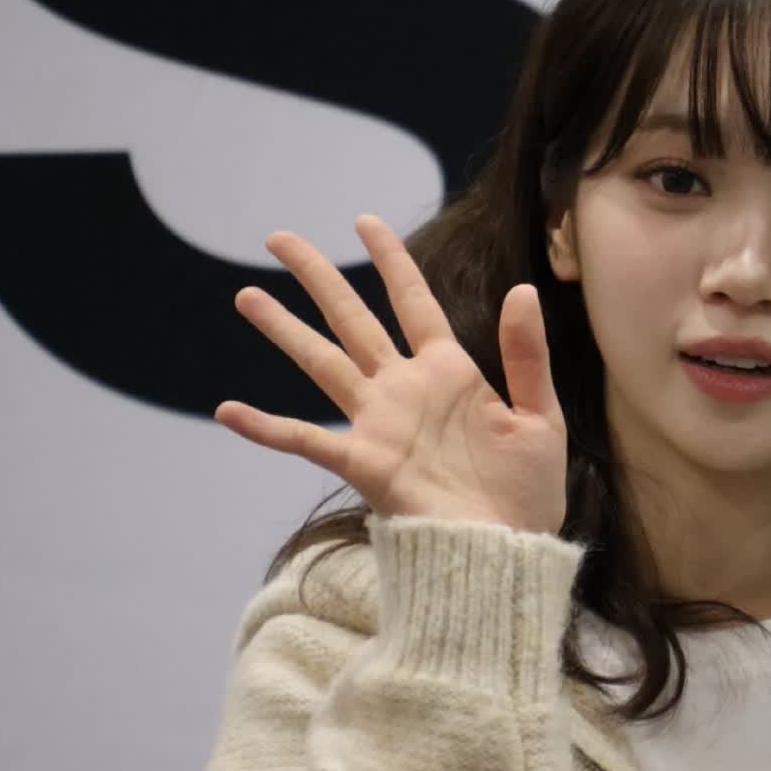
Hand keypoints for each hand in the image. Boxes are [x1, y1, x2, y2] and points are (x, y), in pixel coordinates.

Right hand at [215, 215, 568, 535]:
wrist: (510, 550)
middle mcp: (405, 389)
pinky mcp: (366, 464)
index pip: (414, 302)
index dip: (390, 261)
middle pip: (353, 319)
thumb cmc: (528, 490)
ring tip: (247, 295)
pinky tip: (228, 411)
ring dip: (285, 330)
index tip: (364, 221)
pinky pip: (308, 441)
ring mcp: (380, 424)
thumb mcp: (541, 415)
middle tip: (278, 237)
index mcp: (449, 372)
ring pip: (323, 363)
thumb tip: (523, 288)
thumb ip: (527, 354)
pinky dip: (268, 428)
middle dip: (318, 278)